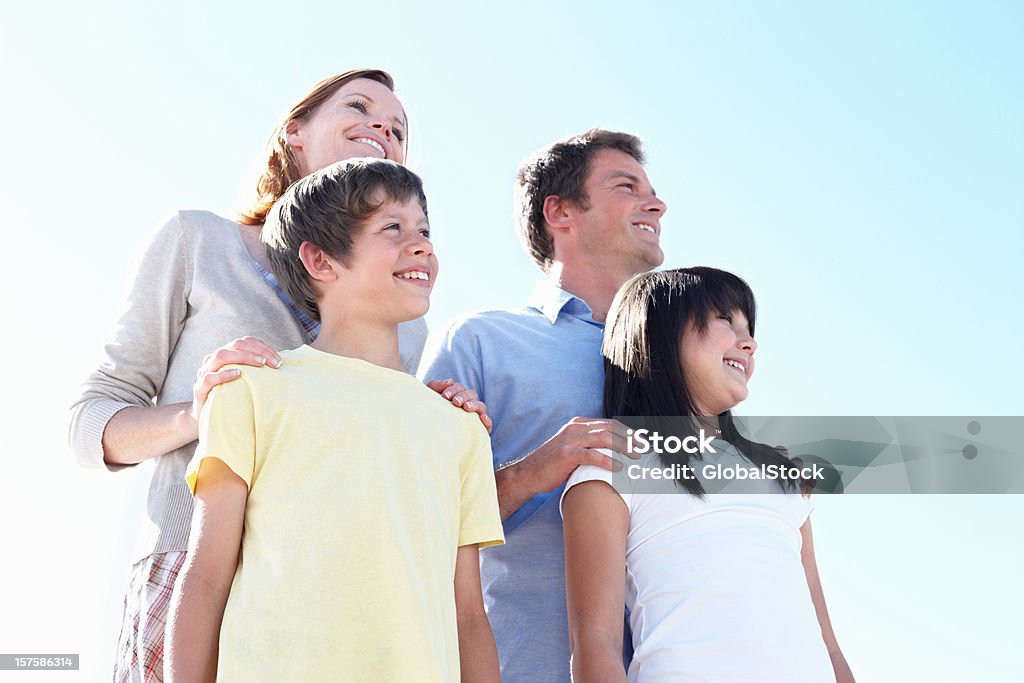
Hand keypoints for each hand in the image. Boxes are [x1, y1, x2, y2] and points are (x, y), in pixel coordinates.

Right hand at [192, 337, 281, 420]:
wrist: (208, 418)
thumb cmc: (231, 397)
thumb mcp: (244, 381)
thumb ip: (255, 370)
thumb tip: (280, 364)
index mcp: (226, 355)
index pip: (244, 342)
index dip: (263, 347)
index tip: (279, 359)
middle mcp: (213, 360)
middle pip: (235, 345)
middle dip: (257, 350)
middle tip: (274, 362)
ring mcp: (204, 373)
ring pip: (221, 355)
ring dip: (243, 357)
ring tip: (261, 363)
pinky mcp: (199, 389)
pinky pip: (209, 377)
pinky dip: (224, 374)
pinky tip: (238, 374)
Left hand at [426, 379, 492, 433]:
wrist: (427, 430)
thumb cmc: (429, 411)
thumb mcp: (429, 396)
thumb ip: (436, 386)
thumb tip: (450, 381)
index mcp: (457, 394)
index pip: (460, 388)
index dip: (453, 390)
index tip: (444, 396)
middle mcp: (467, 403)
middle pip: (471, 395)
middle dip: (464, 396)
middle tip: (455, 402)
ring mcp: (474, 416)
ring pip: (481, 406)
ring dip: (475, 405)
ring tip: (466, 408)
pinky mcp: (479, 429)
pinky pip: (487, 424)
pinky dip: (487, 421)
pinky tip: (483, 419)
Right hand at [505, 417, 634, 495]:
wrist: (528, 474)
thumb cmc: (553, 465)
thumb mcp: (572, 448)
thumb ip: (589, 444)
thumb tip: (613, 450)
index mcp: (578, 424)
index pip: (609, 423)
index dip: (627, 432)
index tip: (641, 442)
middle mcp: (575, 428)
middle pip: (610, 428)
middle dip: (630, 438)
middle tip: (644, 449)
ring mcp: (570, 439)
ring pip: (604, 438)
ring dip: (623, 447)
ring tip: (636, 456)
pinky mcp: (566, 454)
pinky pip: (592, 455)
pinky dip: (608, 461)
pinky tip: (620, 468)